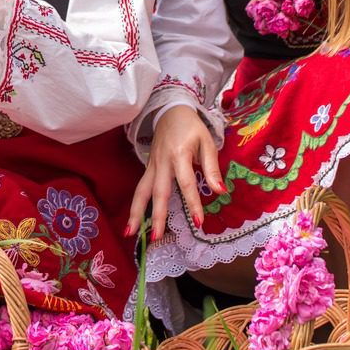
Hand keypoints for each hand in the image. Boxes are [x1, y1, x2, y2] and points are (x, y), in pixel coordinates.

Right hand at [127, 106, 223, 241]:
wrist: (169, 110)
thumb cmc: (191, 127)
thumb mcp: (207, 142)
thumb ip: (212, 168)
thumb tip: (220, 191)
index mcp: (179, 154)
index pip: (186, 183)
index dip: (192, 203)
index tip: (198, 222)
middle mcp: (162, 162)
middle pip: (157, 192)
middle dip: (156, 215)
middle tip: (156, 238)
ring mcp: (152, 166)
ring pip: (141, 191)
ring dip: (135, 213)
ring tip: (129, 233)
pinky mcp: (148, 168)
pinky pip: (140, 188)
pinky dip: (135, 205)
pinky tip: (132, 221)